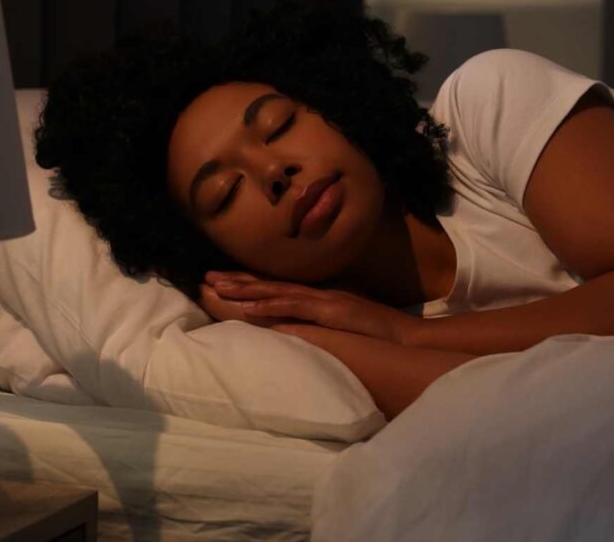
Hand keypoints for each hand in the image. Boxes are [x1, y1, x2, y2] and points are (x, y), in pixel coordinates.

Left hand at [203, 270, 420, 343]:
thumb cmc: (378, 335)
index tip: (222, 281)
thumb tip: (300, 328)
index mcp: (318, 297)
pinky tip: (249, 304)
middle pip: (270, 284)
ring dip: (245, 288)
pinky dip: (270, 303)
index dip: (249, 283)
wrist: (407, 336)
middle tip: (206, 277)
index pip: (277, 288)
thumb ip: (322, 323)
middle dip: (237, 280)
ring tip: (217, 286)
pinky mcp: (330, 309)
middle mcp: (316, 294)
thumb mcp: (343, 325)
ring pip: (275, 290)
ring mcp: (322, 300)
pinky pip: (294, 306)